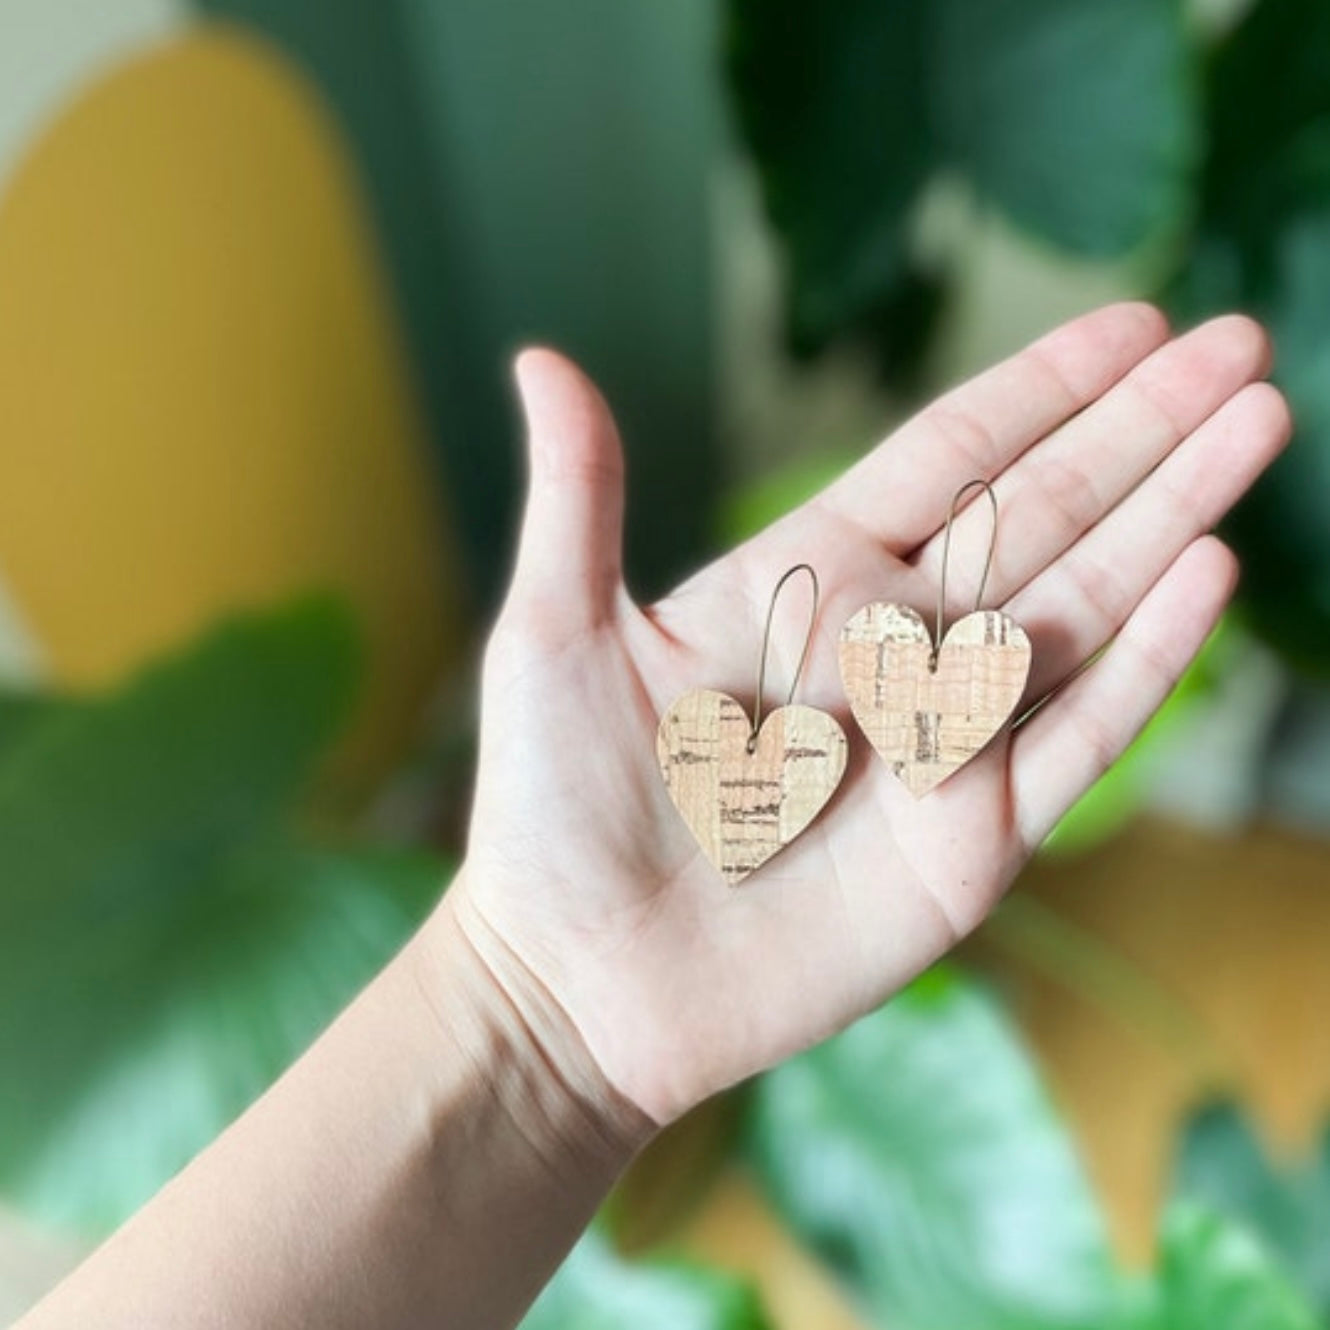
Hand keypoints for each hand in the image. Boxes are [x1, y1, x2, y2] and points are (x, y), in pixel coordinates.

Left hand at [442, 304, 1287, 1127]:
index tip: (1130, 324)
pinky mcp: (972, 841)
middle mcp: (891, 647)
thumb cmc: (552, 810)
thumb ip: (580, 497)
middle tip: (1240, 345)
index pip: (948, 460)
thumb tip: (541, 359)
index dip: (1040, 391)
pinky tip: (1207, 576)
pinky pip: (1076, 738)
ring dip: (1172, 515)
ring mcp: (942, 742)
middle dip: (1140, 429)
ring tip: (1256, 423)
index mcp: (805, 582)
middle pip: (1041, 513)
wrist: (581, 980)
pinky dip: (1145, 661)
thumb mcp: (556, 635)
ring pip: (1082, 605)